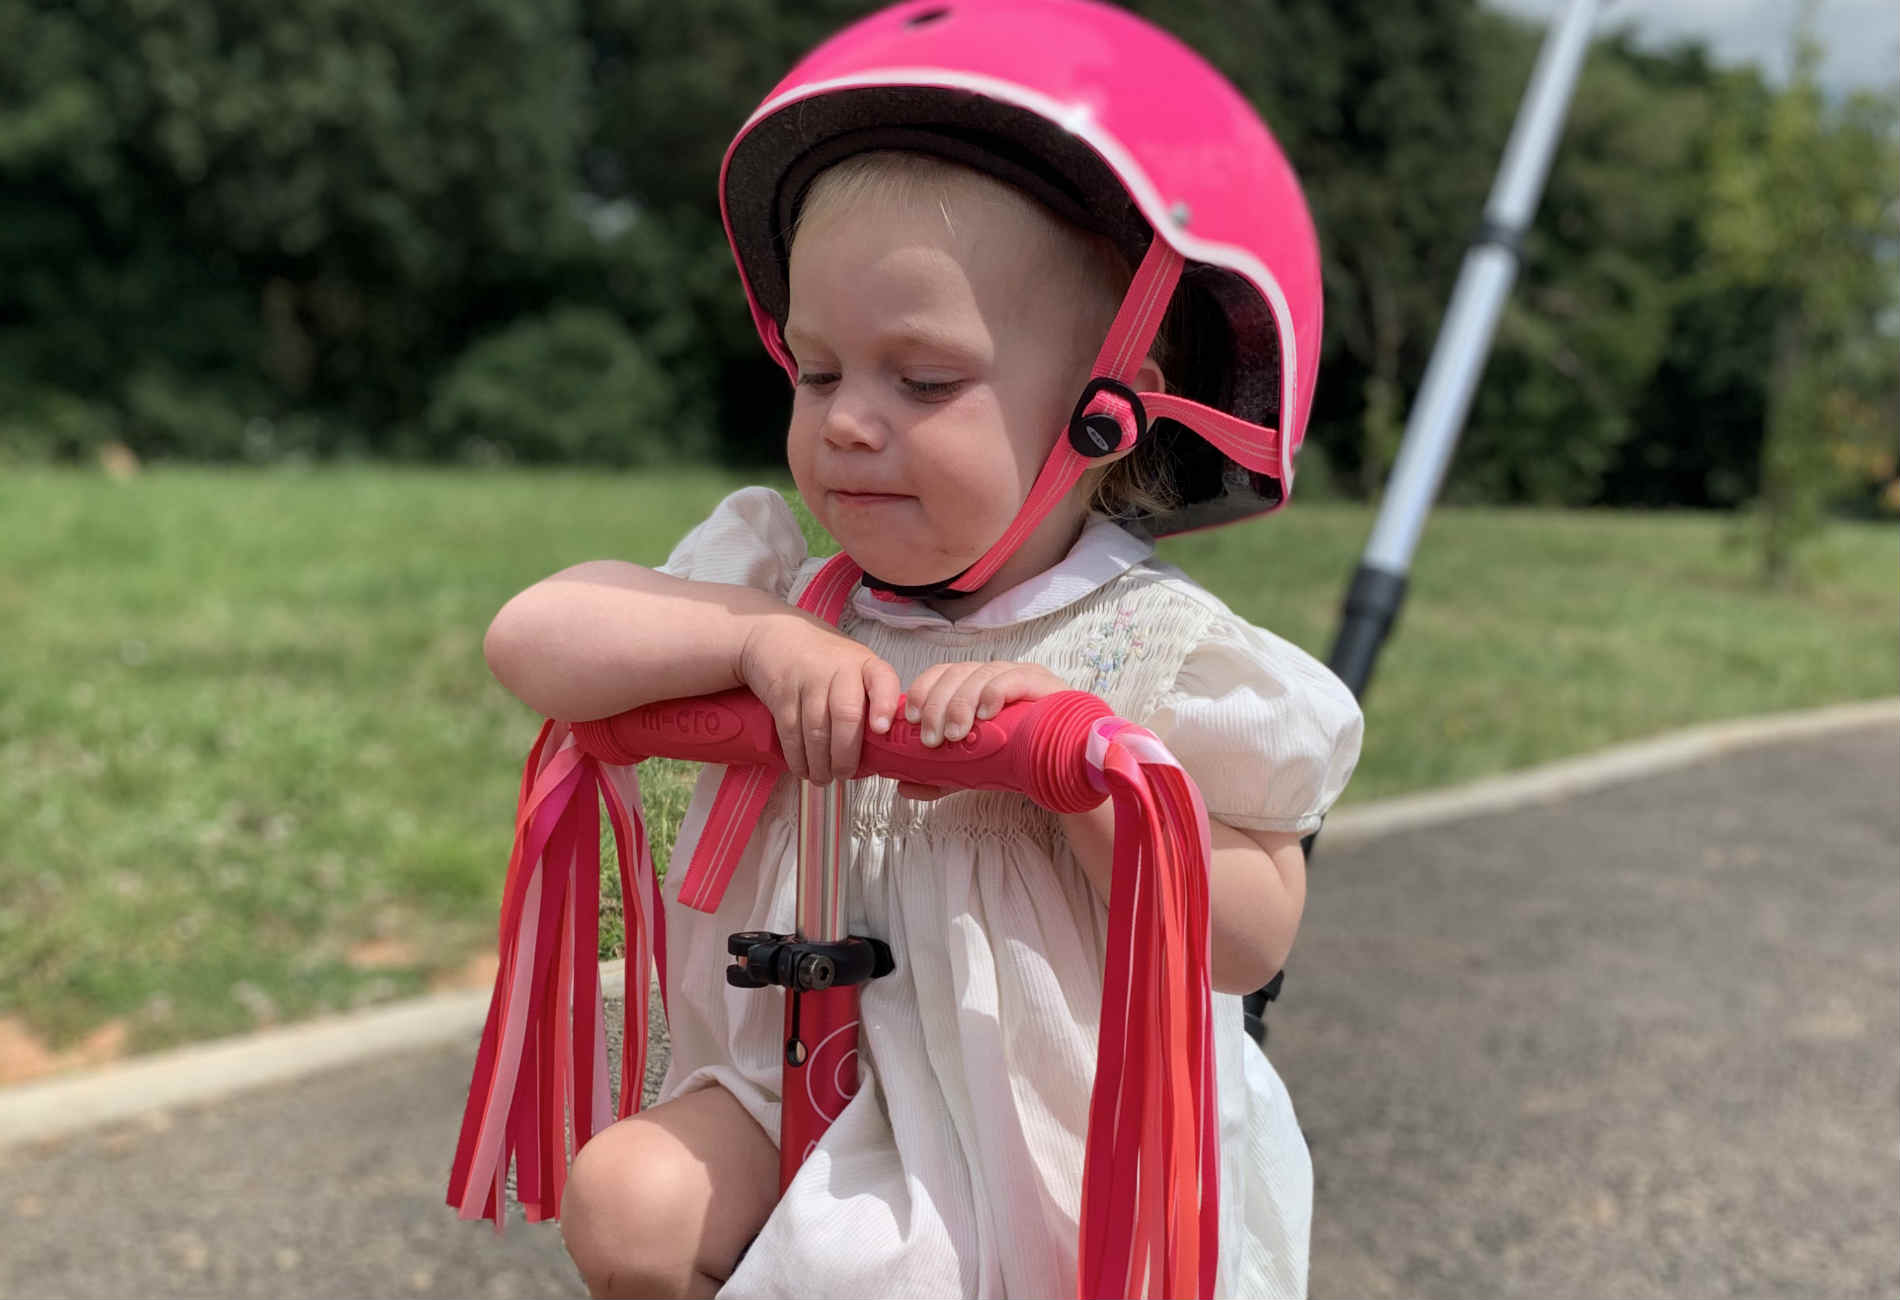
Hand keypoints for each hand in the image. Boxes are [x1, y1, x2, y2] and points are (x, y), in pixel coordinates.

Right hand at [738, 610, 901, 784]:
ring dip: (820, 762)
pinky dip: (797, 757)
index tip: (881, 729)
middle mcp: (838, 669)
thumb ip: (870, 699)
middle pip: (846, 714)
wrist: (776, 637)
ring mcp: (808, 680)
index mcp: (864, 664)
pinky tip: (803, 769)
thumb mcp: (855, 668)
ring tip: (824, 778)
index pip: (882, 680)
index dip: (884, 705)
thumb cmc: (824, 661)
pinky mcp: (782, 693)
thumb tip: (882, 750)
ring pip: (816, 729)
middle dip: (846, 754)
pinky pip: (791, 732)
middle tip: (845, 774)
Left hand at [895, 660, 1069, 800]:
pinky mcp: (1045, 685)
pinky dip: (996, 693)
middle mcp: (995, 675)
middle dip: (938, 704)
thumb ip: (939, 777)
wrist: (1066, 770)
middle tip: (933, 739)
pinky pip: (1016, 678)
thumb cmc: (1018, 760)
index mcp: (974, 686)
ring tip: (955, 735)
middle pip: (957, 673)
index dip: (924, 690)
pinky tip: (987, 714)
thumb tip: (902, 787)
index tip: (913, 720)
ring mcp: (1020, 676)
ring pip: (982, 674)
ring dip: (962, 703)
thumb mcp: (972, 771)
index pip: (942, 673)